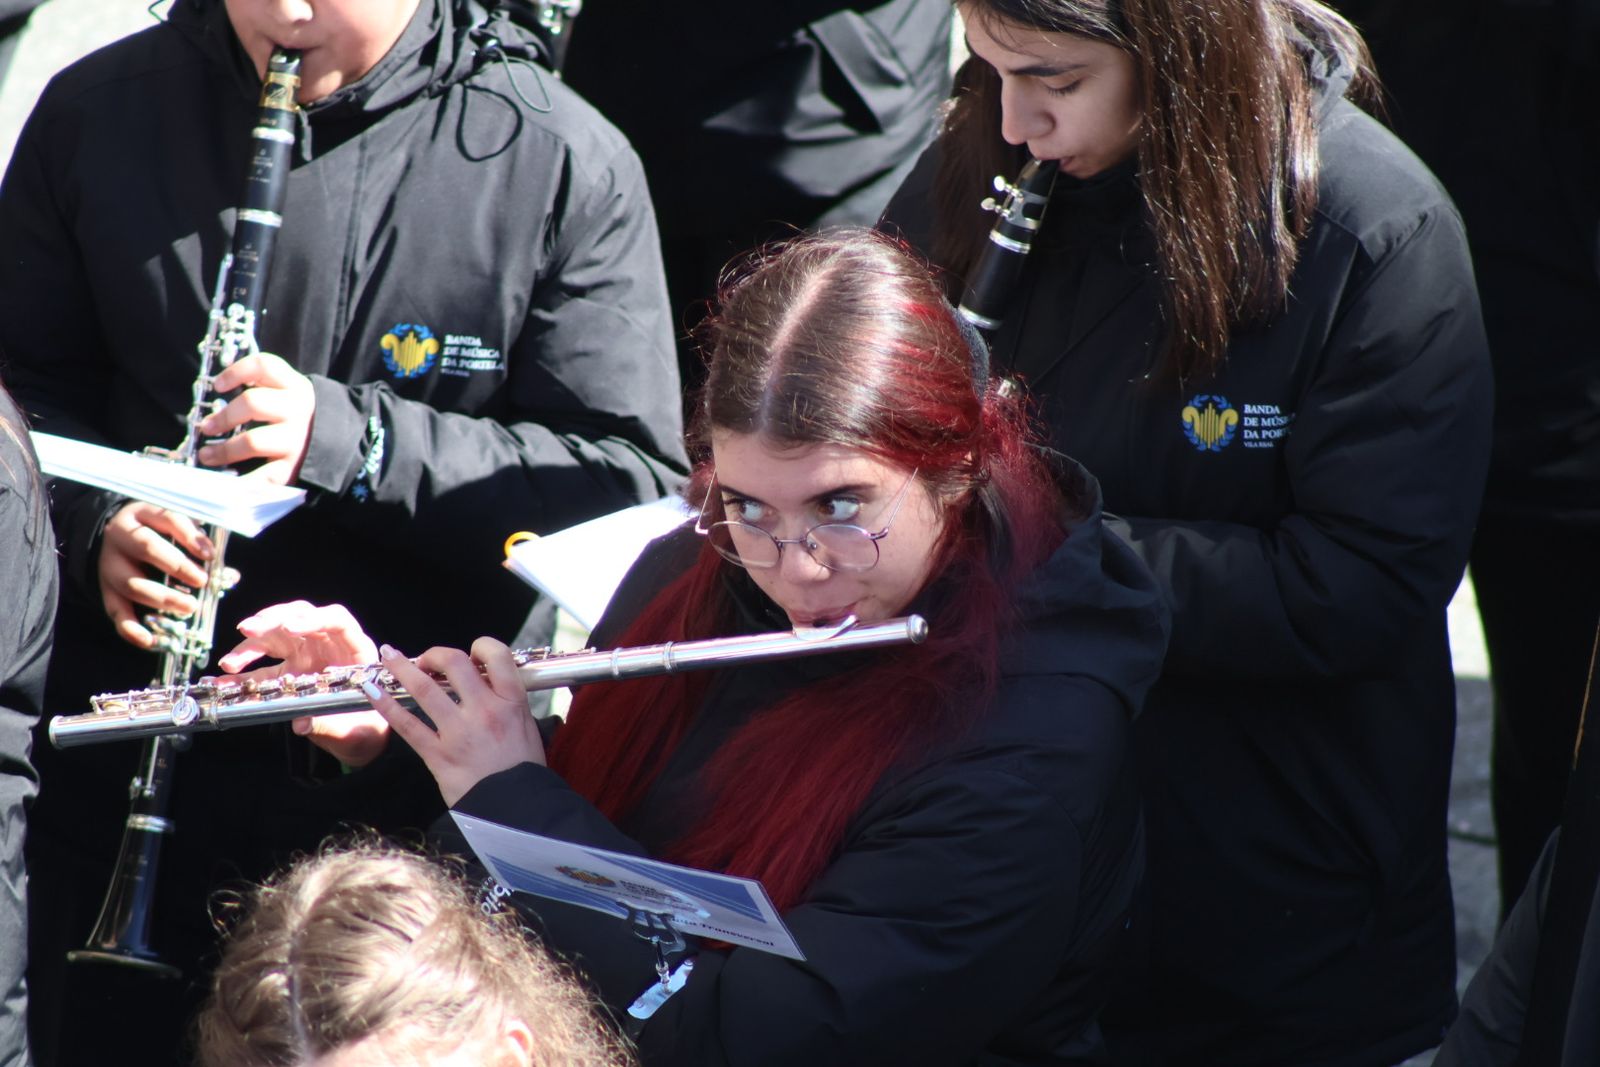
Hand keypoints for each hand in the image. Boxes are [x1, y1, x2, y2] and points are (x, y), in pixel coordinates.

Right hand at [98, 501, 213, 649]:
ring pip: (132, 583)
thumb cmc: (157, 531)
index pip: (168, 519)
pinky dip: (130, 628)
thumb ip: (200, 546)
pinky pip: (114, 610)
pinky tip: (150, 641)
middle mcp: (122, 536)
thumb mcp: (175, 527)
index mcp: (144, 513)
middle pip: (147, 548)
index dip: (189, 536)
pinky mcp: (105, 589)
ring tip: (190, 607)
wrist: (114, 534)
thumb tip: (230, 576)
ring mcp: (109, 564)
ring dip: (162, 598)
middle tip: (202, 581)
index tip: (209, 554)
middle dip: (177, 566)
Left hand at [197, 351, 315, 485]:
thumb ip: (262, 385)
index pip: (263, 366)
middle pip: (252, 403)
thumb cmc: (298, 416)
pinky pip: (263, 476)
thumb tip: (216, 391)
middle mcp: (296, 410)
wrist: (338, 443)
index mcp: (294, 386)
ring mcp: (295, 440)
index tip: (218, 385)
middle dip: (224, 416)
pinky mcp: (292, 467)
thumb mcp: (290, 392)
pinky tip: (227, 483)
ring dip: (224, 450)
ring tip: (207, 455)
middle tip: (207, 427)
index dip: (236, 372)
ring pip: (252, 441)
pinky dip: (242, 482)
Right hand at [218, 601, 389, 767]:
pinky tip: (226, 677)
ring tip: (230, 662)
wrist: (361, 734)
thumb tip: (300, 724)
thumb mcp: (353, 730)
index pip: (338, 620)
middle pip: (301, 616)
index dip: (313, 619)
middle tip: (248, 630)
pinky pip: (265, 661)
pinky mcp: (292, 665)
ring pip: (278, 632)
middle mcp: (331, 644)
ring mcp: (310, 651)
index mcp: (355, 650)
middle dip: (273, 620)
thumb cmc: (364, 726)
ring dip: (252, 642)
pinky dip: (244, 666)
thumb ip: (328, 725)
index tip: (290, 628)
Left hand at [364, 638, 543, 806]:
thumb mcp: (527, 726)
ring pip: (425, 688)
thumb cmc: (523, 770)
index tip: (471, 653)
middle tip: (426, 659)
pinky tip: (373, 691)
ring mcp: (460, 732)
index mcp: (512, 702)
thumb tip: (484, 683)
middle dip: (435, 654)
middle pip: (455, 663)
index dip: (481, 646)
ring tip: (389, 655)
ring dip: (401, 667)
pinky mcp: (439, 754)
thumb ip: (507, 702)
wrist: (517, 809)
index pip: (497, 655)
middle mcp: (486, 711)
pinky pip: (408, 724)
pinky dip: (386, 705)